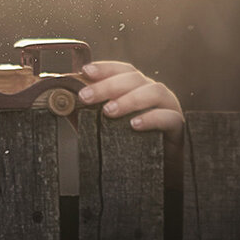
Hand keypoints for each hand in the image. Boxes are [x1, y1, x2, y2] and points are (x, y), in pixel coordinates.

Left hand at [78, 61, 183, 187]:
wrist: (159, 171)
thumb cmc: (130, 143)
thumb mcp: (104, 127)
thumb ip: (86, 113)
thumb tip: (60, 102)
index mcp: (137, 87)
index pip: (122, 70)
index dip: (105, 68)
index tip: (84, 70)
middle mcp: (154, 92)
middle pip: (134, 78)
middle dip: (108, 85)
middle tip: (85, 97)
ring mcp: (169, 107)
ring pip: (154, 91)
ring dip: (129, 99)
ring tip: (108, 111)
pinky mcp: (179, 127)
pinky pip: (168, 117)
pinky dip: (151, 118)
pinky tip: (134, 125)